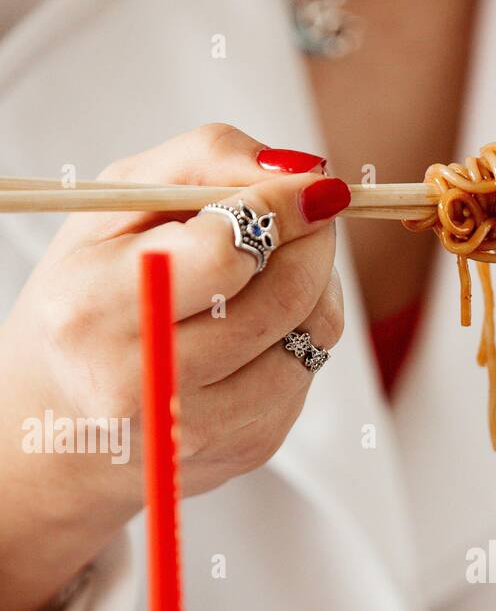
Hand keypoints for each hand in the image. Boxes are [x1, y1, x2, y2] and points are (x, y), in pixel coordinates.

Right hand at [0, 124, 348, 610]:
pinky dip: (303, 329)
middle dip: (313, 238)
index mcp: (96, 312)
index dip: (280, 208)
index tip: (314, 183)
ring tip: (286, 257)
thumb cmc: (83, 301)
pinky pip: (310, 369)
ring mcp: (204, 427)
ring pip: (312, 332)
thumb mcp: (109, 212)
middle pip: (283, 294)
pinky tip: (264, 319)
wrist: (61, 429)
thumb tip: (300, 167)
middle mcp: (148, 383)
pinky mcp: (249, 447)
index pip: (224, 253)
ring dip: (318, 281)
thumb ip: (198, 164)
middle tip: (313, 208)